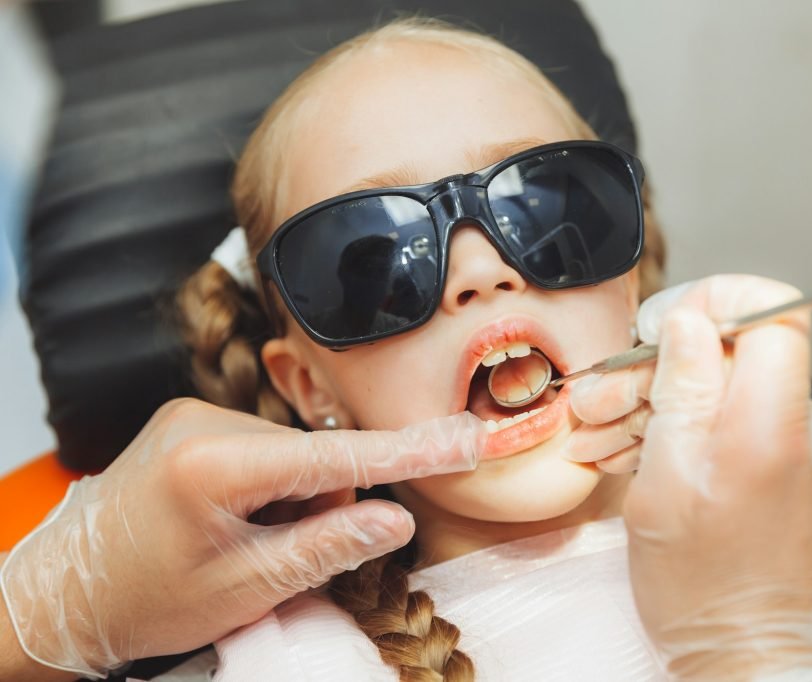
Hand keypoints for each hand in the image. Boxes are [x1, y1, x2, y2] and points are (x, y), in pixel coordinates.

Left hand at [0, 399, 485, 677]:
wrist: (59, 592)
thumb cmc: (142, 599)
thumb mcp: (244, 588)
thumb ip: (327, 547)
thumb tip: (394, 518)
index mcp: (213, 462)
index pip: (337, 456)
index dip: (411, 451)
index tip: (467, 438)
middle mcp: (203, 420)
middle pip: (314, 458)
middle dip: (321, 506)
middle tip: (279, 557)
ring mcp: (194, 415)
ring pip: (292, 456)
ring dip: (293, 500)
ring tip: (243, 544)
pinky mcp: (191, 422)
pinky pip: (263, 450)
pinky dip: (270, 489)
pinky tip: (233, 521)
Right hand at [571, 275, 811, 678]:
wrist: (756, 663)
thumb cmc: (708, 593)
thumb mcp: (666, 483)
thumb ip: (680, 391)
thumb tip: (690, 320)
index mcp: (771, 422)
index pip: (773, 310)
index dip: (713, 298)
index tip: (661, 324)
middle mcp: (796, 427)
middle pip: (728, 350)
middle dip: (654, 364)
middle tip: (599, 398)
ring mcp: (790, 448)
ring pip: (716, 389)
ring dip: (650, 402)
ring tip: (596, 433)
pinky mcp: (779, 469)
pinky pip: (724, 426)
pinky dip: (674, 432)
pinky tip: (624, 451)